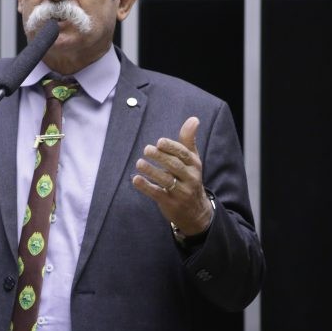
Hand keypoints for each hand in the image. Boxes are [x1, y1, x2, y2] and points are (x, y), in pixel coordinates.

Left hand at [132, 116, 212, 234]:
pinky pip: (157, 194)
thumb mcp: (192, 160)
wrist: (196, 211)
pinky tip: (136, 180)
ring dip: (152, 171)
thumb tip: (194, 119)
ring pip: (166, 180)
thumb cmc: (190, 178)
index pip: (184, 154)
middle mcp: (190, 178)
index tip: (160, 141)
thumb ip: (188, 140)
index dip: (172, 148)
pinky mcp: (170, 203)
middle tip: (147, 149)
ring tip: (139, 163)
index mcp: (194, 165)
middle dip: (161, 158)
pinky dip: (146, 187)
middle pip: (175, 166)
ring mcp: (180, 192)